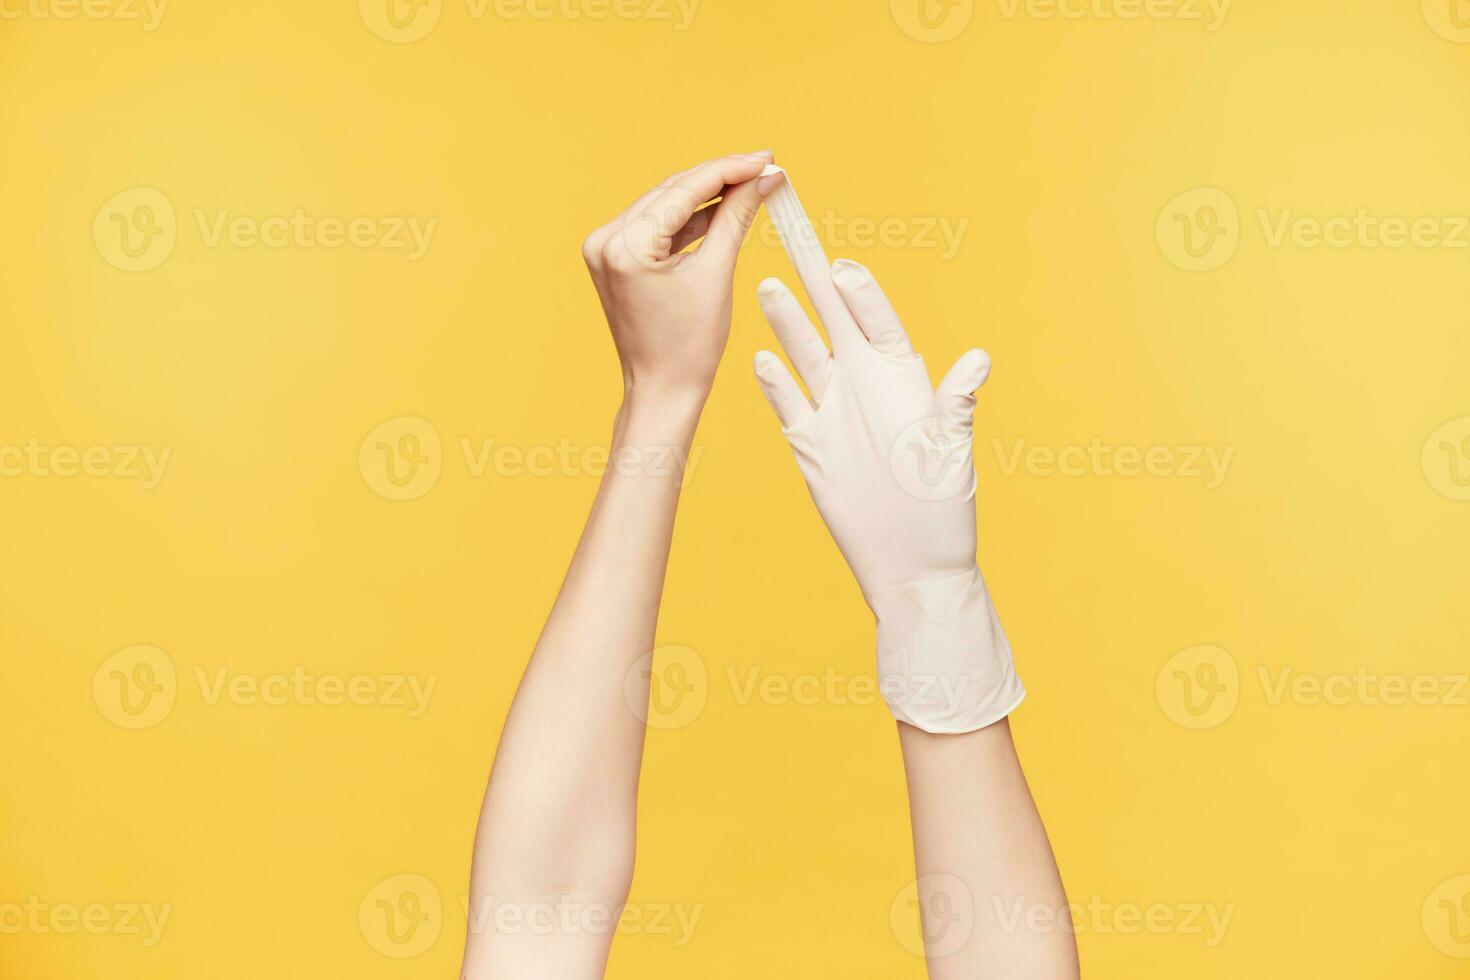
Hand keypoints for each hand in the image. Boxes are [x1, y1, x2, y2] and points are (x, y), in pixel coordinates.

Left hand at [581, 152, 783, 406]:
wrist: (662, 391)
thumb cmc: (688, 347)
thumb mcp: (717, 274)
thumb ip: (737, 217)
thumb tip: (764, 178)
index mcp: (625, 246)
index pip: (684, 190)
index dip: (730, 170)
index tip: (766, 158)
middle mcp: (606, 240)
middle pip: (672, 192)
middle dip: (721, 178)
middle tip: (765, 167)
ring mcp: (605, 249)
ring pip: (666, 205)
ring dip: (707, 195)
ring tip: (751, 185)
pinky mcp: (614, 258)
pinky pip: (657, 227)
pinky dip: (689, 219)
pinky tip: (723, 208)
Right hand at [753, 258, 1023, 732]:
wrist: (911, 564)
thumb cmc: (942, 509)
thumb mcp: (951, 451)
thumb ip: (955, 403)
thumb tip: (978, 360)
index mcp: (904, 381)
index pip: (877, 323)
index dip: (861, 295)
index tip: (843, 267)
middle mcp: (867, 388)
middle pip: (835, 325)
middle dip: (815, 286)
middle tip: (794, 243)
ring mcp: (836, 414)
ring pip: (806, 356)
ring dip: (789, 323)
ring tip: (769, 285)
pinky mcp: (811, 444)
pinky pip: (789, 403)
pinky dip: (775, 381)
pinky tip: (762, 357)